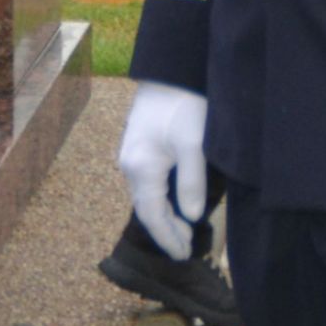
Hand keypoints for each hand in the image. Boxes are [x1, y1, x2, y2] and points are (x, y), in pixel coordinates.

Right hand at [119, 80, 211, 259]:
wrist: (170, 70)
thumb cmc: (184, 104)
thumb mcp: (195, 145)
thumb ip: (192, 183)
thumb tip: (191, 218)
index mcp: (142, 168)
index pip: (153, 215)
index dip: (168, 238)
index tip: (184, 255)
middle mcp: (130, 165)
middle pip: (145, 208)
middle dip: (165, 231)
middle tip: (187, 249)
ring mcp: (130, 155)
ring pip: (145, 196)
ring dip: (162, 216)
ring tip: (183, 231)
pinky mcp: (137, 146)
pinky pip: (145, 183)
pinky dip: (159, 200)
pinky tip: (172, 203)